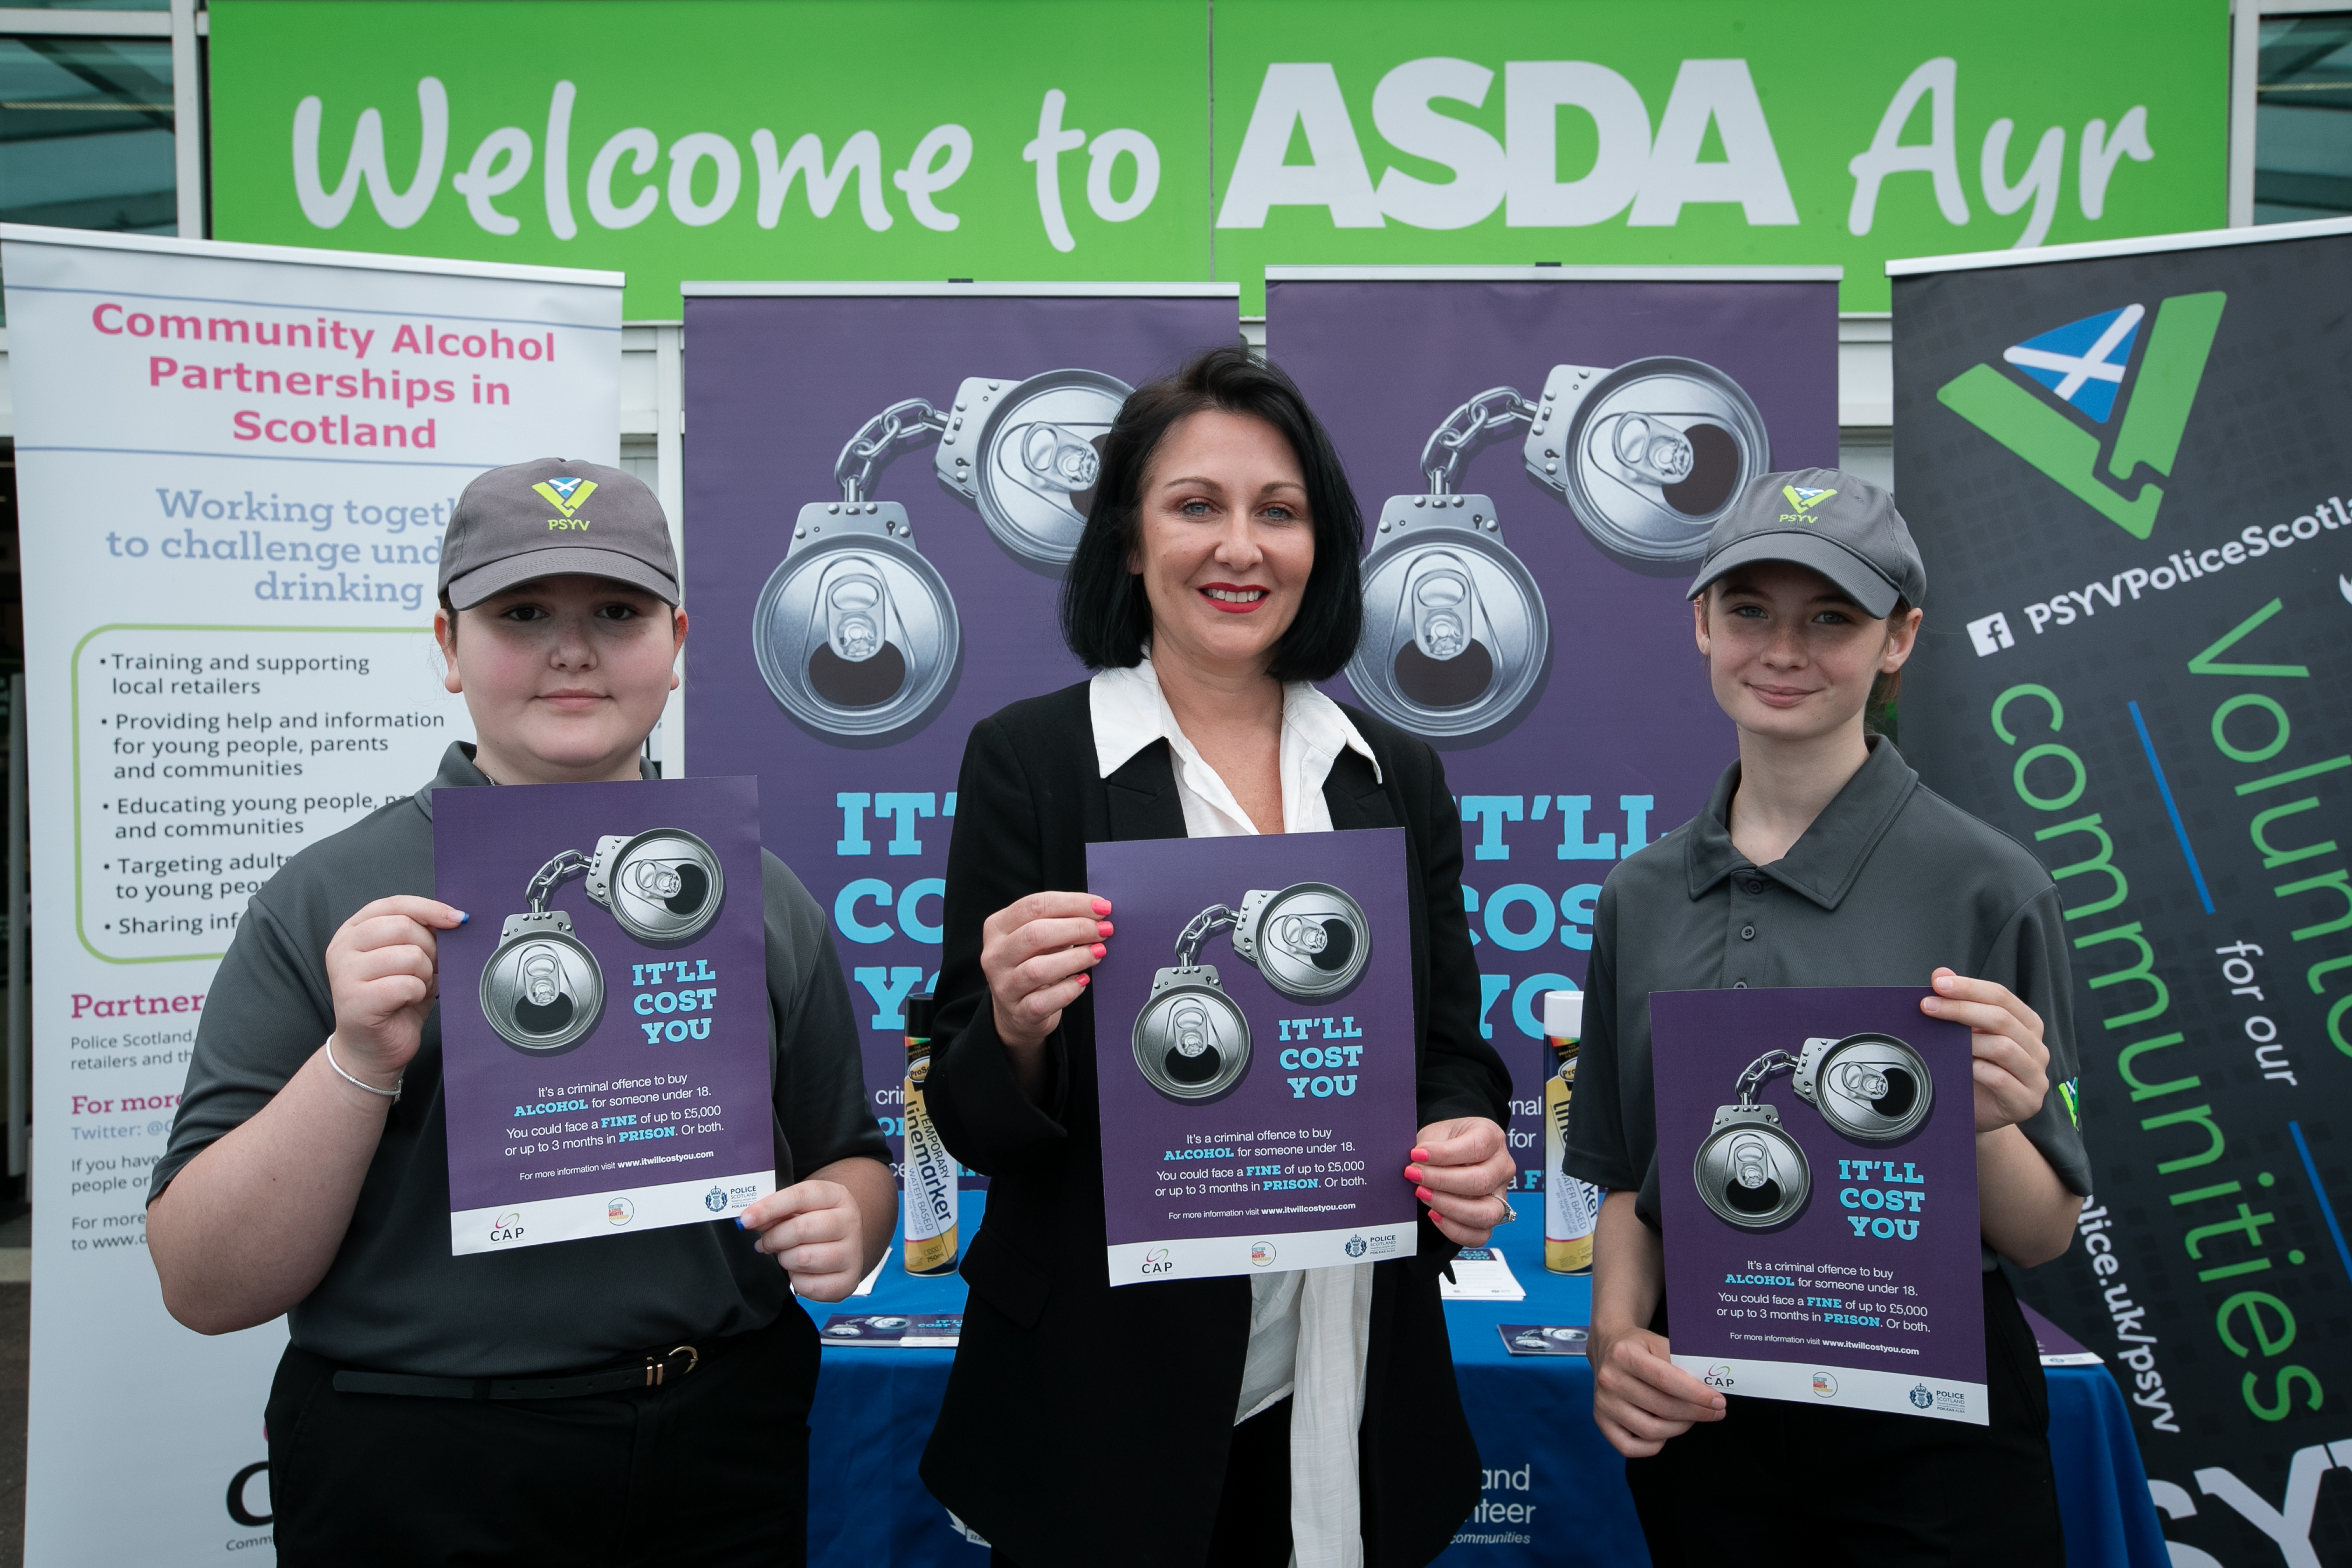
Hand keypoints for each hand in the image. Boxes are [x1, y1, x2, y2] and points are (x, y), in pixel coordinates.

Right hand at [324, 896, 464, 1082]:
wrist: (372, 1048)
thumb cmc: (393, 1001)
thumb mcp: (409, 959)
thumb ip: (421, 935)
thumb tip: (454, 918)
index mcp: (354, 930)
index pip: (395, 904)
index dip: (430, 908)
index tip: (457, 919)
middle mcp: (343, 947)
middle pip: (404, 927)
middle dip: (429, 949)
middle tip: (427, 970)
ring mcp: (345, 974)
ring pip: (409, 955)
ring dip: (424, 974)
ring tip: (413, 988)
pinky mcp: (355, 1000)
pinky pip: (406, 985)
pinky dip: (417, 994)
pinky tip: (406, 1002)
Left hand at [740, 1179, 866, 1300]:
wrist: (844, 1244)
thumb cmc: (815, 1223)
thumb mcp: (799, 1209)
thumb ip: (775, 1211)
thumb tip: (749, 1219)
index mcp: (837, 1196)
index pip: (799, 1197)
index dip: (768, 1208)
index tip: (745, 1219)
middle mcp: (850, 1221)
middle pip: (801, 1229)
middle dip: (773, 1239)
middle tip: (765, 1243)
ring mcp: (853, 1252)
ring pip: (803, 1258)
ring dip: (786, 1259)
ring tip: (788, 1255)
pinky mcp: (848, 1280)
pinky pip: (808, 1285)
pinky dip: (796, 1281)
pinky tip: (801, 1272)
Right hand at [982, 892, 1112, 1052]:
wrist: (1018, 1011)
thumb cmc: (1036, 963)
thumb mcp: (1040, 938)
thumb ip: (1062, 921)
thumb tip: (1099, 912)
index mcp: (997, 926)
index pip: (1034, 905)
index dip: (1073, 903)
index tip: (1103, 907)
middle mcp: (995, 955)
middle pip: (1035, 933)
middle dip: (1077, 928)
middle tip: (1105, 930)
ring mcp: (1003, 986)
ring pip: (1038, 969)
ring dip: (1076, 958)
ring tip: (1099, 953)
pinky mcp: (1018, 1012)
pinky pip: (1044, 1001)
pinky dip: (1068, 990)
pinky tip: (1083, 981)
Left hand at [1404, 1117, 1514, 1246]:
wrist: (1447, 1154)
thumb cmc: (1444, 1142)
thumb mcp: (1436, 1133)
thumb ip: (1429, 1147)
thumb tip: (1416, 1165)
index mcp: (1492, 1137)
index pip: (1477, 1147)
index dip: (1444, 1153)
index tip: (1417, 1154)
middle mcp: (1502, 1166)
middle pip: (1481, 1181)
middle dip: (1441, 1181)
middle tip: (1414, 1175)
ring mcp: (1501, 1195)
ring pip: (1486, 1213)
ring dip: (1449, 1207)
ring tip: (1423, 1195)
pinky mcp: (1492, 1217)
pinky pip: (1480, 1235)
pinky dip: (1455, 1229)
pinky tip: (1435, 1215)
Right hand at [1588, 1320, 1724, 1456]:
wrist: (1607, 1348)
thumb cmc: (1639, 1347)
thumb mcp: (1659, 1342)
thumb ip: (1682, 1362)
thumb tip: (1709, 1390)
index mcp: (1624, 1354)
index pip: (1666, 1379)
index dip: (1696, 1394)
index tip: (1719, 1402)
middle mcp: (1610, 1379)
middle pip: (1662, 1407)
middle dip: (1696, 1413)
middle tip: (1716, 1412)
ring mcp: (1603, 1403)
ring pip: (1651, 1431)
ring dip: (1680, 1428)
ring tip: (1692, 1419)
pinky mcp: (1601, 1421)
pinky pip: (1630, 1448)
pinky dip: (1654, 1445)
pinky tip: (1667, 1430)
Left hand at [1921, 968, 2051, 1134]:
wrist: (1977, 1115)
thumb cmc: (1972, 1071)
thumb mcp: (1964, 1036)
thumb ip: (1958, 1004)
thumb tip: (1941, 973)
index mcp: (2027, 1025)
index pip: (2002, 996)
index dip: (1969, 987)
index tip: (1937, 984)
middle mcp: (2037, 1048)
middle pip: (2002, 1018)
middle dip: (1960, 1009)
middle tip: (1927, 1006)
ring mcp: (2036, 1076)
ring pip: (2003, 1047)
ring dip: (1968, 1042)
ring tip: (1943, 1042)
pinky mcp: (2028, 1102)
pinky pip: (2001, 1079)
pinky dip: (1977, 1070)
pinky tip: (1961, 1068)